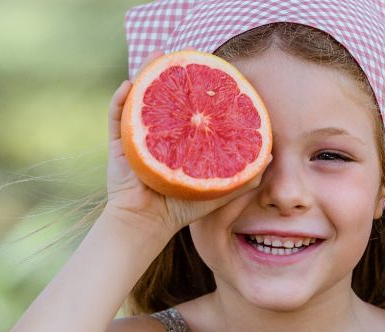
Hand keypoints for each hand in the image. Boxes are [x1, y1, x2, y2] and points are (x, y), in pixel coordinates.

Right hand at [105, 58, 271, 235]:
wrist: (148, 224)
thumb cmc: (182, 209)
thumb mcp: (218, 190)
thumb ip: (242, 176)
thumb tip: (269, 155)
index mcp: (178, 138)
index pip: (187, 107)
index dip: (196, 88)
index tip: (209, 70)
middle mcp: (158, 131)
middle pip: (164, 94)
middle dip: (172, 73)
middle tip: (184, 54)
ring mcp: (135, 135)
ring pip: (139, 97)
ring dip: (146, 73)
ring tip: (158, 56)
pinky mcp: (118, 144)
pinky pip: (115, 117)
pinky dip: (120, 100)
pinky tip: (129, 85)